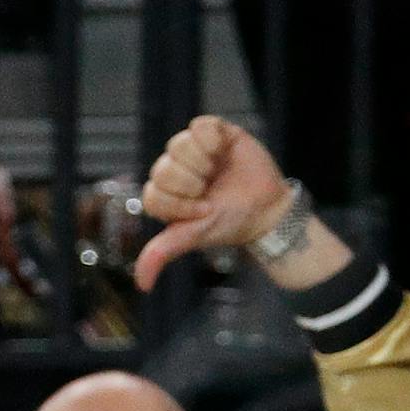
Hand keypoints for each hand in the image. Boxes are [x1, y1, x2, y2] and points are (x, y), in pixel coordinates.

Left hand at [132, 115, 300, 289]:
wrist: (266, 208)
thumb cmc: (228, 222)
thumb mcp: (193, 236)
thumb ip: (163, 252)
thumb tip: (143, 285)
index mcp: (162, 194)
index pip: (153, 195)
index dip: (180, 205)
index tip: (202, 211)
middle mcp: (172, 170)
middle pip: (164, 169)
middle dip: (193, 186)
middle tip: (211, 191)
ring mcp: (191, 150)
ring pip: (179, 145)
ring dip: (203, 163)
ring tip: (217, 172)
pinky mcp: (213, 132)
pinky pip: (200, 125)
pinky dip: (213, 139)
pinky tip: (223, 151)